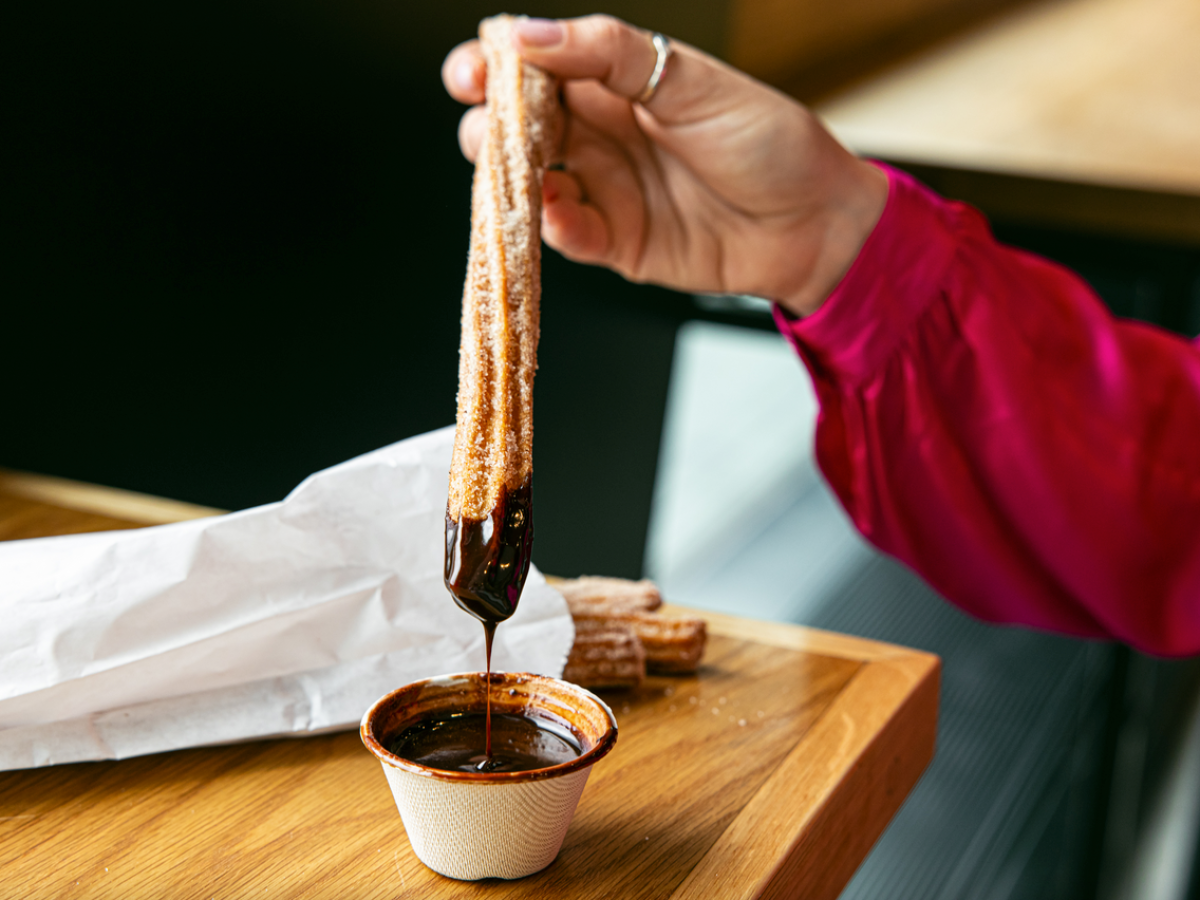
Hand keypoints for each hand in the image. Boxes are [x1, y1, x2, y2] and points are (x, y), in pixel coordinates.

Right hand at [442, 15, 886, 316]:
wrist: (816, 223)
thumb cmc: (768, 142)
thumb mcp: (694, 82)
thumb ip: (611, 55)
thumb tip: (528, 35)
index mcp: (618, 82)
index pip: (538, 67)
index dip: (497, 66)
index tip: (472, 71)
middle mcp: (603, 134)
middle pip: (518, 126)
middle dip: (490, 123)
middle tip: (488, 126)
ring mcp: (607, 189)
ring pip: (530, 182)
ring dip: (510, 178)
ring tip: (515, 171)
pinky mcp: (618, 242)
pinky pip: (569, 234)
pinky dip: (554, 225)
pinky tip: (556, 213)